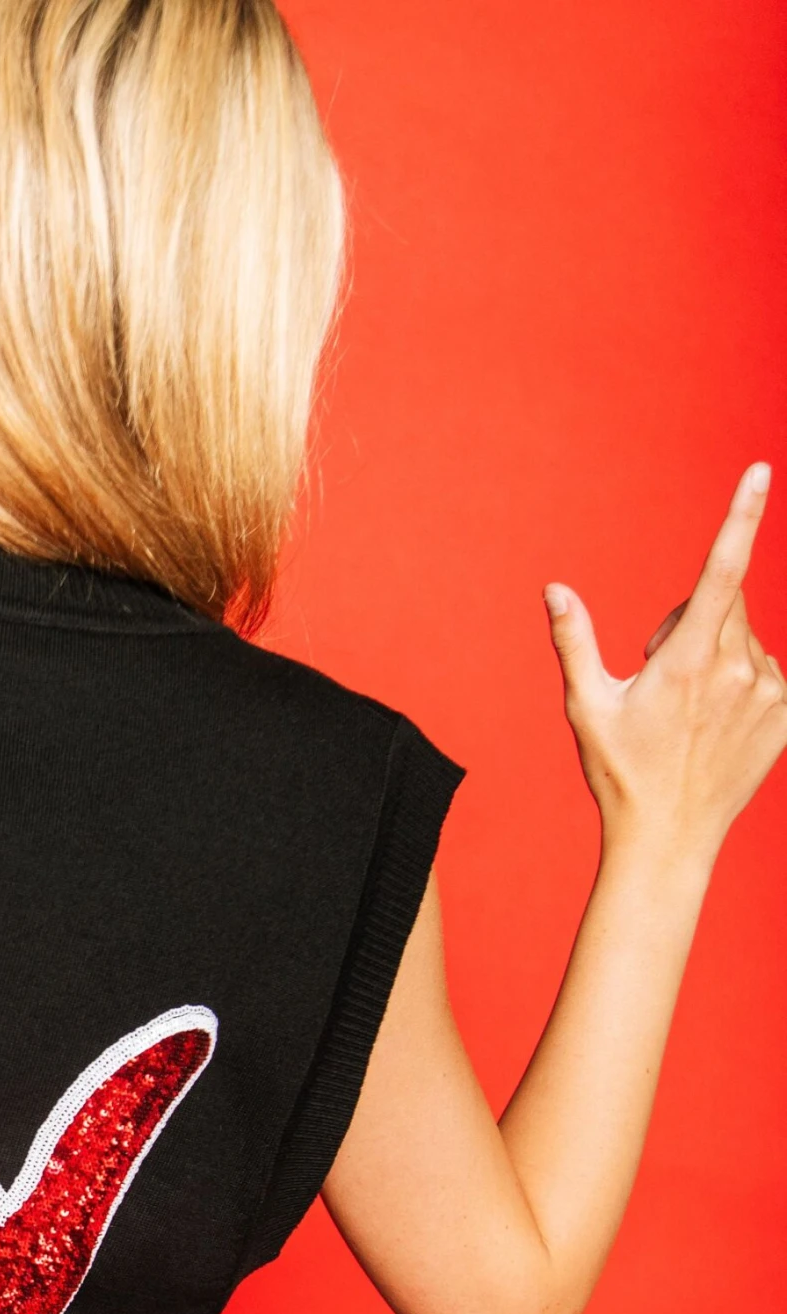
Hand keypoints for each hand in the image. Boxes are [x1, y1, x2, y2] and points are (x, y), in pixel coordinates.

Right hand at [545, 463, 786, 871]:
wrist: (669, 839)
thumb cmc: (620, 774)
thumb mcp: (587, 707)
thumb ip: (574, 641)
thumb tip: (555, 589)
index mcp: (686, 662)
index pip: (720, 571)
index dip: (741, 516)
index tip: (761, 470)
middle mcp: (737, 670)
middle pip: (722, 604)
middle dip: (691, 622)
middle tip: (659, 679)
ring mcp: (768, 692)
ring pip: (745, 636)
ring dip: (718, 653)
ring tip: (689, 711)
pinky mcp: (785, 713)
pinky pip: (766, 668)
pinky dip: (742, 680)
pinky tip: (715, 723)